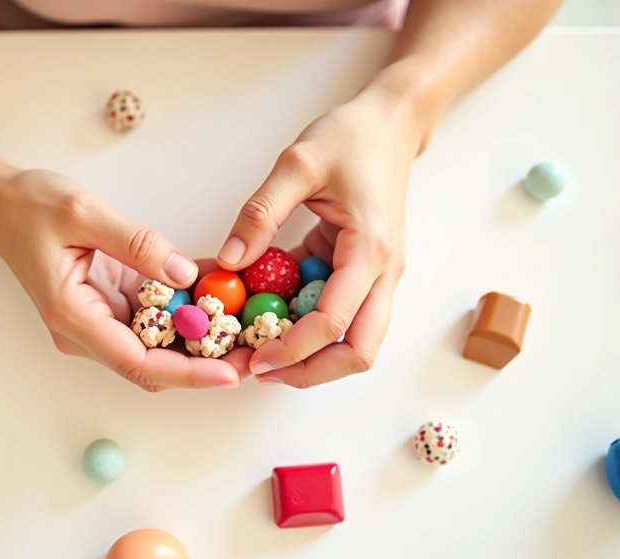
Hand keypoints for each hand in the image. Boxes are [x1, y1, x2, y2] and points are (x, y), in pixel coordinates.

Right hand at [0, 169, 251, 391]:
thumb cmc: (30, 207)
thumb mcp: (82, 213)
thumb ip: (135, 243)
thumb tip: (184, 274)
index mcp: (74, 316)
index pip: (139, 361)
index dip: (188, 372)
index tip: (229, 373)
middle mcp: (88, 329)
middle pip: (156, 363)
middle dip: (207, 362)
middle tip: (256, 352)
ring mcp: (101, 318)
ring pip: (161, 344)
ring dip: (204, 338)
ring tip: (253, 328)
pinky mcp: (113, 303)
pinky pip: (158, 316)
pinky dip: (190, 309)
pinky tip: (228, 294)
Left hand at [217, 92, 423, 387]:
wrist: (391, 124)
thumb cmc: (351, 138)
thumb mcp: (297, 163)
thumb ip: (260, 213)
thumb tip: (228, 262)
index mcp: (369, 251)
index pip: (334, 323)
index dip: (293, 349)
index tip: (254, 357)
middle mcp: (382, 273)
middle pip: (359, 352)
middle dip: (311, 372)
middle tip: (262, 371)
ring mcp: (377, 277)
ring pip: (355, 341)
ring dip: (313, 357)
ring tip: (263, 353)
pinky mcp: (364, 272)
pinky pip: (341, 315)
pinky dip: (310, 328)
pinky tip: (273, 318)